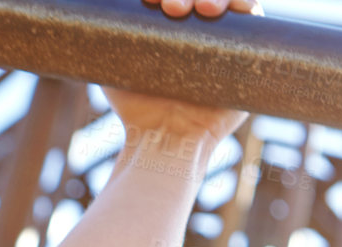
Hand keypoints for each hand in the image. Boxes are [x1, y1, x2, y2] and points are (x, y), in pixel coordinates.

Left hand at [99, 0, 262, 154]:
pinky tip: (241, 9)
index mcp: (170, 23)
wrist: (165, 139)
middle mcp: (198, 26)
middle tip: (173, 7)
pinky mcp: (249, 52)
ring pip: (229, 0)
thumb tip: (87, 11)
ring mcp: (224, 37)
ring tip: (206, 9)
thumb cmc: (135, 108)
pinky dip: (248, 7)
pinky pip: (254, 20)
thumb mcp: (112, 65)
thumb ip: (105, 37)